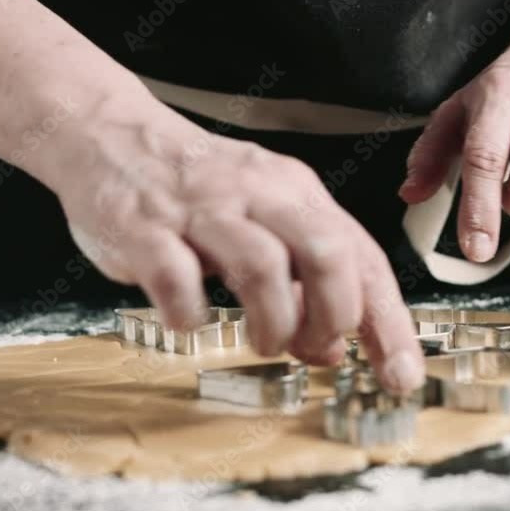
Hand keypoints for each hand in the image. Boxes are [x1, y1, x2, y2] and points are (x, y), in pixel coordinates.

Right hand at [49, 104, 424, 392]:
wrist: (110, 135)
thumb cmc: (194, 188)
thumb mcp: (262, 222)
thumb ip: (301, 282)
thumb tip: (332, 348)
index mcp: (294, 192)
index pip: (362, 258)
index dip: (388, 323)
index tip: (400, 375)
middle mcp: (256, 195)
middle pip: (326, 253)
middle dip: (333, 316)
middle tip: (315, 346)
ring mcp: (200, 210)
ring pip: (262, 266)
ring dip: (273, 323)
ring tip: (263, 342)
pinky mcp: (145, 229)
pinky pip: (177, 279)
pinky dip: (190, 315)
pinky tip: (190, 319)